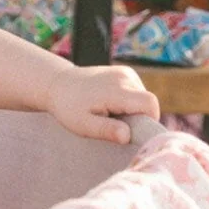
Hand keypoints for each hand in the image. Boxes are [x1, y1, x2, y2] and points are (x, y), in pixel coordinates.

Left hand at [42, 62, 160, 143]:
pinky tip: (110, 104)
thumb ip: (105, 130)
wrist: (59, 84)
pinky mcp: (125, 72)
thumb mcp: (83, 124)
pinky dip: (129, 101)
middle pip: (148, 101)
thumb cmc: (69, 108)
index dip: (149, 120)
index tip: (134, 132)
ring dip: (132, 109)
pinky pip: (137, 91)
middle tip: (115, 124)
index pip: (149, 104)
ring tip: (109, 112)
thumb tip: (126, 136)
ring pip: (143, 97)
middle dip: (138, 117)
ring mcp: (126, 72)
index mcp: (116, 90)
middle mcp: (125, 77)